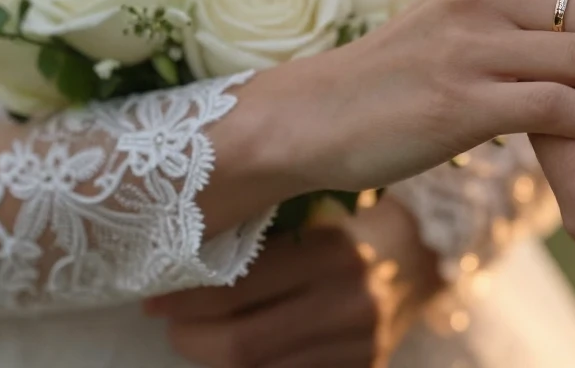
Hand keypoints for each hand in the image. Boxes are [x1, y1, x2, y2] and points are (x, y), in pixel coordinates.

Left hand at [147, 198, 439, 367]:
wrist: (419, 254)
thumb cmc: (348, 228)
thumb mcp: (310, 220)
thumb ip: (259, 245)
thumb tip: (179, 267)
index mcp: (332, 253)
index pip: (234, 291)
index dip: (184, 301)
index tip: (155, 299)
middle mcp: (351, 302)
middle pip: (240, 344)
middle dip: (190, 340)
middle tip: (171, 327)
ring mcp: (361, 344)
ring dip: (217, 358)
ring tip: (201, 338)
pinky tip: (244, 351)